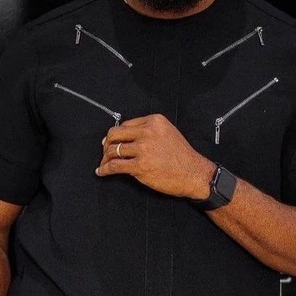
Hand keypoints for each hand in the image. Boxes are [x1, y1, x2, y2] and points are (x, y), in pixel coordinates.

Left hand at [96, 113, 214, 198]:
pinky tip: (102, 172)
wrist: (194, 173)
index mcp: (154, 121)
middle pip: (115, 134)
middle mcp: (147, 132)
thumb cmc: (182, 157)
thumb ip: (149, 131)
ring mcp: (143, 149)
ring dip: (105, 159)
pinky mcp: (140, 166)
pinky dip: (105, 169)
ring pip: (113, 150)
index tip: (111, 142)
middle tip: (105, 152)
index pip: (126, 125)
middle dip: (106, 144)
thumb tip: (126, 137)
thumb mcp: (168, 133)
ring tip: (103, 164)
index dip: (116, 135)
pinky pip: (115, 166)